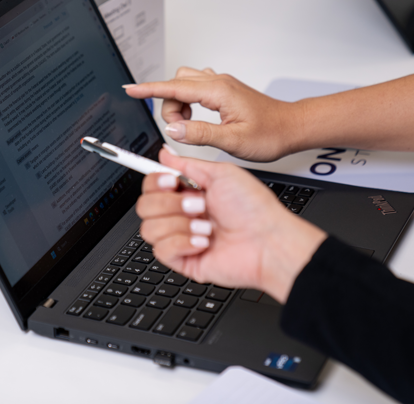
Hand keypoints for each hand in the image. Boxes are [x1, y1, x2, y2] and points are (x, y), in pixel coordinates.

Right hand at [124, 67, 301, 161]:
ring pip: (184, 84)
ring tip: (191, 127)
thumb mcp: (234, 140)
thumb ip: (200, 134)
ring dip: (179, 103)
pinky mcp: (224, 90)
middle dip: (169, 106)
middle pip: (176, 85)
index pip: (174, 88)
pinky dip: (189, 101)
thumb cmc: (270, 134)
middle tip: (182, 130)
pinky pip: (195, 87)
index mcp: (218, 92)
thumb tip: (174, 129)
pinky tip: (198, 118)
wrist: (292, 127)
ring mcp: (221, 84)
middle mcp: (218, 83)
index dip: (149, 89)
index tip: (130, 90)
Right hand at [136, 149, 325, 302]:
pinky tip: (203, 242)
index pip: (152, 185)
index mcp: (188, 192)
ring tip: (206, 226)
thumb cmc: (254, 209)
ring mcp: (180, 238)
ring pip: (149, 228)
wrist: (269, 242)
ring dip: (180, 224)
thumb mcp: (222, 174)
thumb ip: (187, 163)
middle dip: (171, 204)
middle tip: (199, 204)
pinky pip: (161, 250)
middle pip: (145, 206)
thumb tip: (165, 153)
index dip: (155, 182)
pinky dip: (182, 242)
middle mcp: (181, 214)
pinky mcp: (183, 260)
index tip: (169, 181)